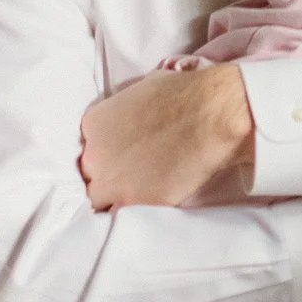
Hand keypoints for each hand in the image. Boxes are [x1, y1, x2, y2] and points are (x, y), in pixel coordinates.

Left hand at [79, 65, 253, 209]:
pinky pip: (125, 212)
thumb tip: (139, 114)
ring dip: (117, 195)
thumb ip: (128, 109)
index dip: (109, 152)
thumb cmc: (184, 93)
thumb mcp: (143, 89)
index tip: (124, 154)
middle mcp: (94, 154)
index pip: (90, 146)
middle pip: (92, 172)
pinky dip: (137, 208)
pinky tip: (156, 196)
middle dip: (110, 172)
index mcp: (94, 123)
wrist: (211, 114)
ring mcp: (110, 181)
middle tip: (136, 171)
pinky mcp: (132, 201)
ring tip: (144, 188)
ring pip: (101, 197)